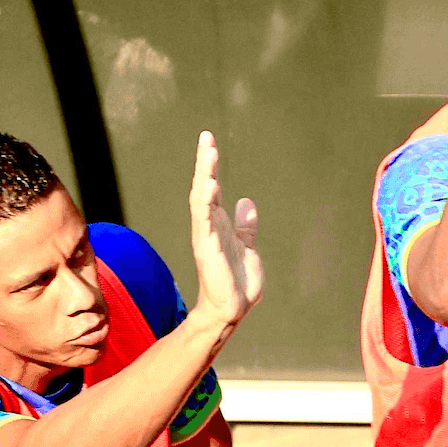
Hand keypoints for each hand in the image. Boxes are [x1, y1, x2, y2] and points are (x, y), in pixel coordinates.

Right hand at [187, 130, 262, 332]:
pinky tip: (210, 186)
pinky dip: (205, 202)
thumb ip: (245, 226)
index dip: (210, 165)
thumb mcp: (247, 247)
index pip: (210, 188)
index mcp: (218, 223)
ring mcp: (206, 236)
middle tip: (206, 137)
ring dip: (204, 176)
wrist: (232, 309)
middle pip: (203, 187)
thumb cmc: (237, 281)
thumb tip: (246, 202)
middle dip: (205, 163)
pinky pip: (204, 221)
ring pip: (200, 200)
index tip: (209, 142)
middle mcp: (209, 226)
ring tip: (209, 154)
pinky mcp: (208, 249)